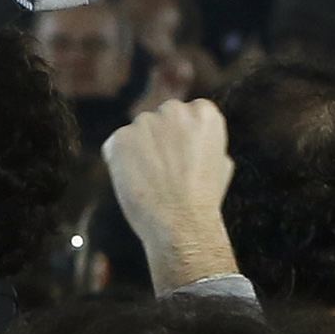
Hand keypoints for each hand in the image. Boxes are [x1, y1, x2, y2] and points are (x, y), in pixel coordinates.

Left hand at [103, 102, 236, 291]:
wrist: (182, 223)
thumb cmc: (204, 199)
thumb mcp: (219, 164)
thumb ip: (204, 143)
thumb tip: (193, 137)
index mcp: (204, 113)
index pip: (185, 115)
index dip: (181, 141)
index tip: (183, 162)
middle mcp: (174, 110)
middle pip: (159, 120)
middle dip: (159, 141)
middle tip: (165, 173)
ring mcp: (145, 122)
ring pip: (137, 134)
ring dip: (138, 152)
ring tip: (151, 182)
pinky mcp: (120, 137)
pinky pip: (115, 146)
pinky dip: (119, 163)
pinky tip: (134, 183)